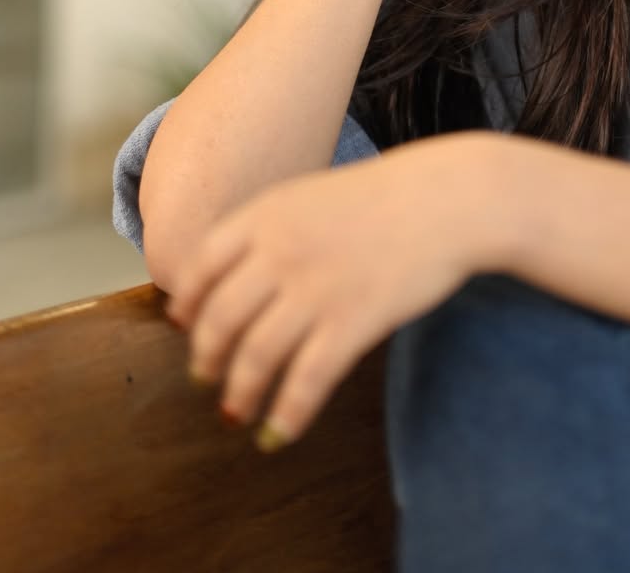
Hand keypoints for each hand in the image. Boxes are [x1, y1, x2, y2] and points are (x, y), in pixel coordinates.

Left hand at [165, 133, 494, 449]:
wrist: (446, 199)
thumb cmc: (384, 197)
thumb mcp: (313, 195)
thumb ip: (271, 227)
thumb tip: (233, 272)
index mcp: (267, 213)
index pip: (202, 265)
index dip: (188, 303)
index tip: (183, 326)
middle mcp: (280, 251)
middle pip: (221, 318)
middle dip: (207, 357)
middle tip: (204, 379)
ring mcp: (315, 289)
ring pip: (256, 356)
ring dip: (240, 394)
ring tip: (235, 415)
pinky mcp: (353, 322)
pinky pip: (306, 382)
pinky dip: (287, 415)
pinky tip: (278, 434)